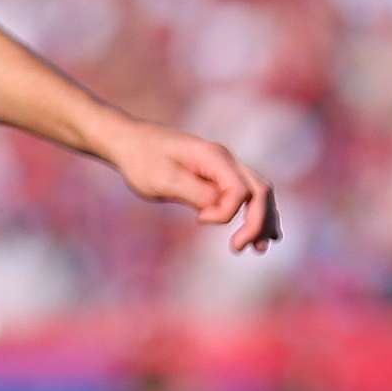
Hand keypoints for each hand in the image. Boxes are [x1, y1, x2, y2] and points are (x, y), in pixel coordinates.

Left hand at [100, 116, 278, 253]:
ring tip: (261, 248)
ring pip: (258, 193)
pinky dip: (254, 214)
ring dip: (263, 220)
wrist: (128, 141)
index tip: (198, 220)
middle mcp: (225, 160)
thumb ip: (196, 194)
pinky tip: (257, 234)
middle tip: (246, 249)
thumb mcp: (164, 180)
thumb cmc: (142, 159)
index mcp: (214, 157)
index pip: (240, 191)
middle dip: (259, 221)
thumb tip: (219, 210)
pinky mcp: (215, 176)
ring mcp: (222, 167)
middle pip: (260, 191)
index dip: (225, 213)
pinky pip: (244, 195)